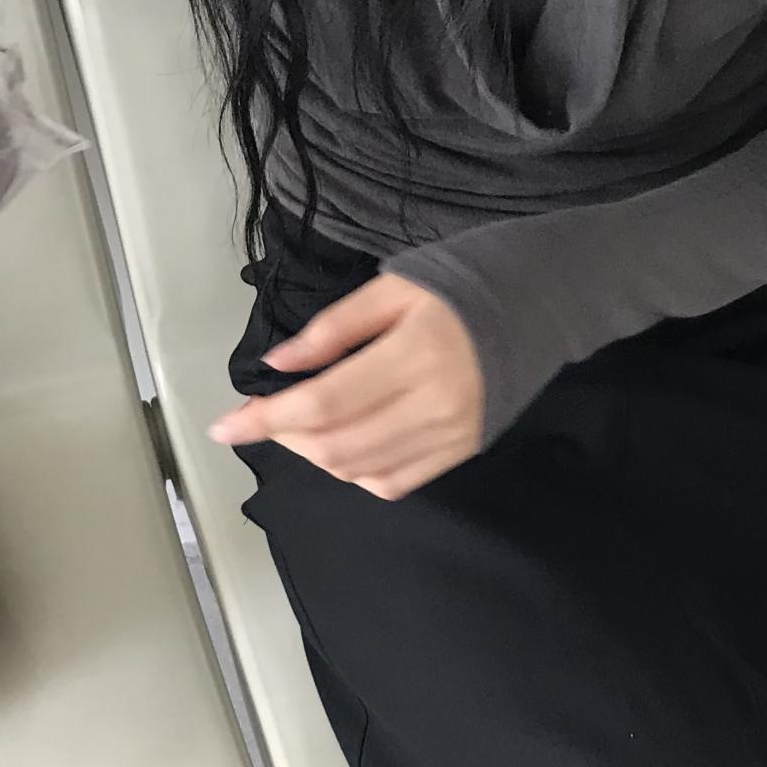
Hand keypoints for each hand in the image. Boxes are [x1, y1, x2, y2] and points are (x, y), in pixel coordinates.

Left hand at [208, 273, 485, 499]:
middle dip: (285, 438)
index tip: (223, 425)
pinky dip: (355, 471)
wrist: (542, 302)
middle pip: (337, 446)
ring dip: (315, 456)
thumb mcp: (392, 287)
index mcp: (413, 354)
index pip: (323, 403)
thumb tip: (277, 366)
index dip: (266, 419)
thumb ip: (333, 329)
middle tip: (262, 416)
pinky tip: (342, 446)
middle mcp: (433, 405)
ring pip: (360, 470)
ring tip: (297, 427)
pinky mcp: (461, 452)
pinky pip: (394, 483)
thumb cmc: (461, 283)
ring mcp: (450, 436)